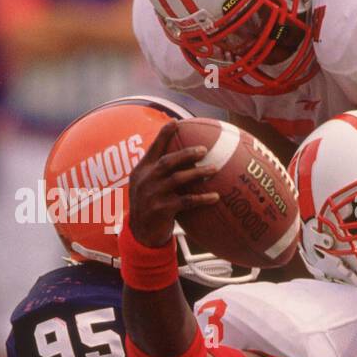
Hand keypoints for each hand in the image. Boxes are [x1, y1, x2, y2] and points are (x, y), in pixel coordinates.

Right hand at [126, 121, 219, 247]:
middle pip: (167, 162)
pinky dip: (201, 198)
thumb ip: (160, 173)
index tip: (176, 122)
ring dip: (197, 172)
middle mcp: (145, 180)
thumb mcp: (148, 187)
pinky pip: (186, 201)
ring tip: (215, 168)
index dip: (164, 135)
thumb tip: (184, 157)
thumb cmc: (151, 207)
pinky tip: (215, 196)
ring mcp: (152, 195)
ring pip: (177, 179)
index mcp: (141, 171)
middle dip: (186, 153)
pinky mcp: (162, 210)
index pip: (153, 149)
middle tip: (204, 149)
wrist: (141, 234)